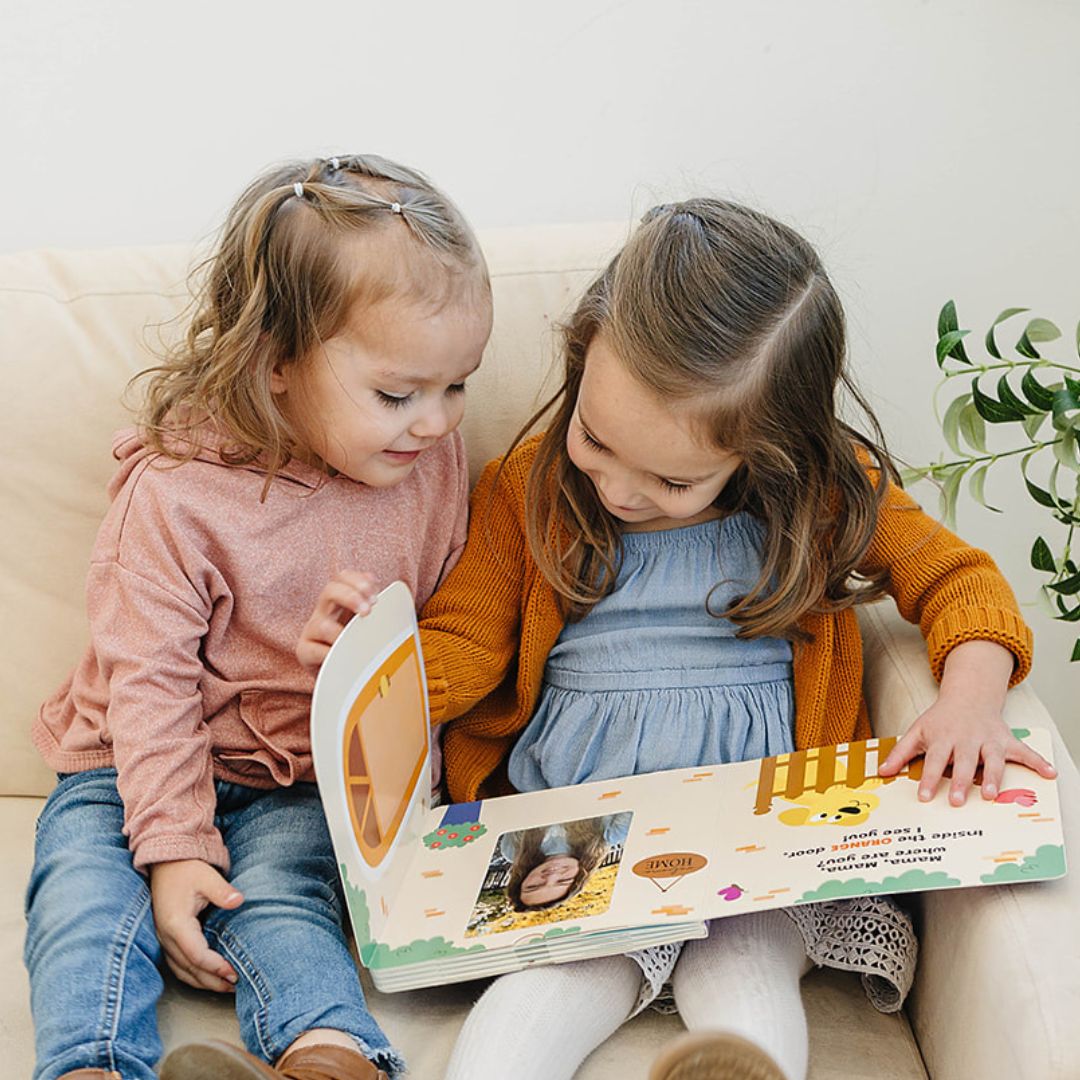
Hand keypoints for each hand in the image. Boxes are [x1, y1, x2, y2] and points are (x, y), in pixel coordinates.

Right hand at [149, 859, 243, 991]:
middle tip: (235, 985)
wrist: (166, 864)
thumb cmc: (186, 869)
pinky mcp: (167, 939)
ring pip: (182, 971)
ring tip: (226, 986)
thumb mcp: (206, 877)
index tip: (234, 972)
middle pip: (189, 969)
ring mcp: (164, 940)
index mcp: (176, 924)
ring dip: (203, 982)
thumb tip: (238, 900)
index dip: (215, 966)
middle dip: (212, 980)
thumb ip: (222, 891)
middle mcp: (167, 936)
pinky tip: (209, 977)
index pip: (196, 954)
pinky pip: (178, 965)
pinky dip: (194, 975)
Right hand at [296, 571, 377, 672]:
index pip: (342, 577)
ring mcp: (311, 631)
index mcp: (338, 601)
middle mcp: (323, 612)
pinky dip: (330, 654)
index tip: (375, 596)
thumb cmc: (354, 644)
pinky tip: (343, 659)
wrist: (337, 673)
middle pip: (329, 590)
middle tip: (367, 611)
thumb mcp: (364, 622)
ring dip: (341, 632)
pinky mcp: (304, 651)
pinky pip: (313, 651)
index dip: (357, 581)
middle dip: (351, 596)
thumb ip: (373, 606)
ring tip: (356, 641)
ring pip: (321, 625)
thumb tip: (385, 591)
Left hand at [878, 641, 1054, 804]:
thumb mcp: (917, 731)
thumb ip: (900, 753)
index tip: (923, 797)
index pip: (933, 761)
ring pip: (992, 760)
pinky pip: (1025, 752)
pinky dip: (1038, 762)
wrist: (968, 696)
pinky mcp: (1006, 741)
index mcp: (943, 738)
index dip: (927, 778)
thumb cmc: (941, 719)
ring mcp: (988, 740)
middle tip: (957, 801)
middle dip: (960, 781)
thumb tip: (881, 772)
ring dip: (993, 777)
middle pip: (963, 762)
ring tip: (991, 795)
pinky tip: (1049, 774)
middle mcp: (966, 739)